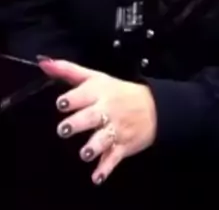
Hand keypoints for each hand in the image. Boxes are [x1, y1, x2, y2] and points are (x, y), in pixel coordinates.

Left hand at [37, 57, 156, 184]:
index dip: (73, 99)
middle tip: (65, 129)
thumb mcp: (95, 77)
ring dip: (94, 147)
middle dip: (78, 123)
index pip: (84, 95)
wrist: (153, 108)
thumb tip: (44, 63)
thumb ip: (68, 71)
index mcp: (100, 93)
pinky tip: (96, 177)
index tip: (62, 104)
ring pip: (103, 139)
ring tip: (85, 152)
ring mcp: (115, 129)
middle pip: (91, 117)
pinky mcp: (122, 147)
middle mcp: (107, 110)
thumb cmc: (117, 91)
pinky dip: (105, 169)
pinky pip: (113, 159)